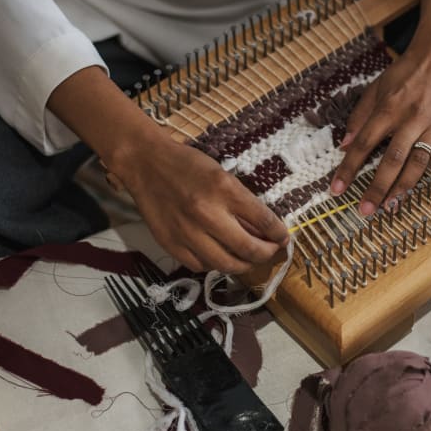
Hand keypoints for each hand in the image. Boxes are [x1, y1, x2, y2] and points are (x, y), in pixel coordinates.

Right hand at [114, 133, 288, 273]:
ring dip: (243, 265)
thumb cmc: (188, 165)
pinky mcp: (171, 245)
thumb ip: (242, 202)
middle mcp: (207, 214)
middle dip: (266, 254)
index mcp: (224, 189)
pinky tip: (219, 256)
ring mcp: (187, 233)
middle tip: (270, 251)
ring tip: (248, 259)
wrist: (145, 164)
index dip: (279, 234)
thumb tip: (265, 228)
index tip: (284, 239)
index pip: (263, 221)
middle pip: (248, 249)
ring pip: (225, 265)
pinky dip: (214, 264)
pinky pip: (200, 266)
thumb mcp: (222, 174)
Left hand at [330, 0, 430, 214]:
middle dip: (377, 187)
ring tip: (391, 206)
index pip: (364, 143)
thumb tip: (344, 146)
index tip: (336, 190)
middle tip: (364, 210)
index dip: (349, 168)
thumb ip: (360, 116)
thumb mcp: (377, 87)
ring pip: (420, 161)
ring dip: (404, 187)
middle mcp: (413, 117)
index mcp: (390, 107)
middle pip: (392, 159)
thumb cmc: (406, 72)